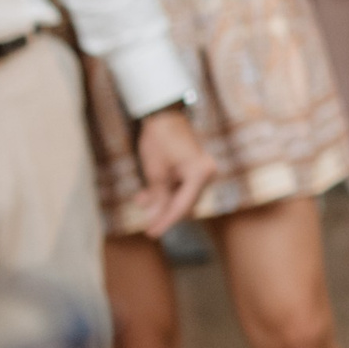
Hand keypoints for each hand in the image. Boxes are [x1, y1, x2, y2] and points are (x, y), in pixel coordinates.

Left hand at [134, 108, 214, 237]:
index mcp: (200, 175)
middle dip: (163, 211)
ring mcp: (203, 171)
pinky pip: (182, 186)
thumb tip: (155, 218)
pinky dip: (166, 191)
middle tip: (145, 222)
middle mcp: (207, 174)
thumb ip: (158, 197)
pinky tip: (148, 193)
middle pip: (184, 203)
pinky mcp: (196, 168)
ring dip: (162, 200)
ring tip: (141, 201)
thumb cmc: (160, 139)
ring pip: (181, 195)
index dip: (166, 221)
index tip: (152, 233)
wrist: (164, 114)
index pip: (182, 207)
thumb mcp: (155, 172)